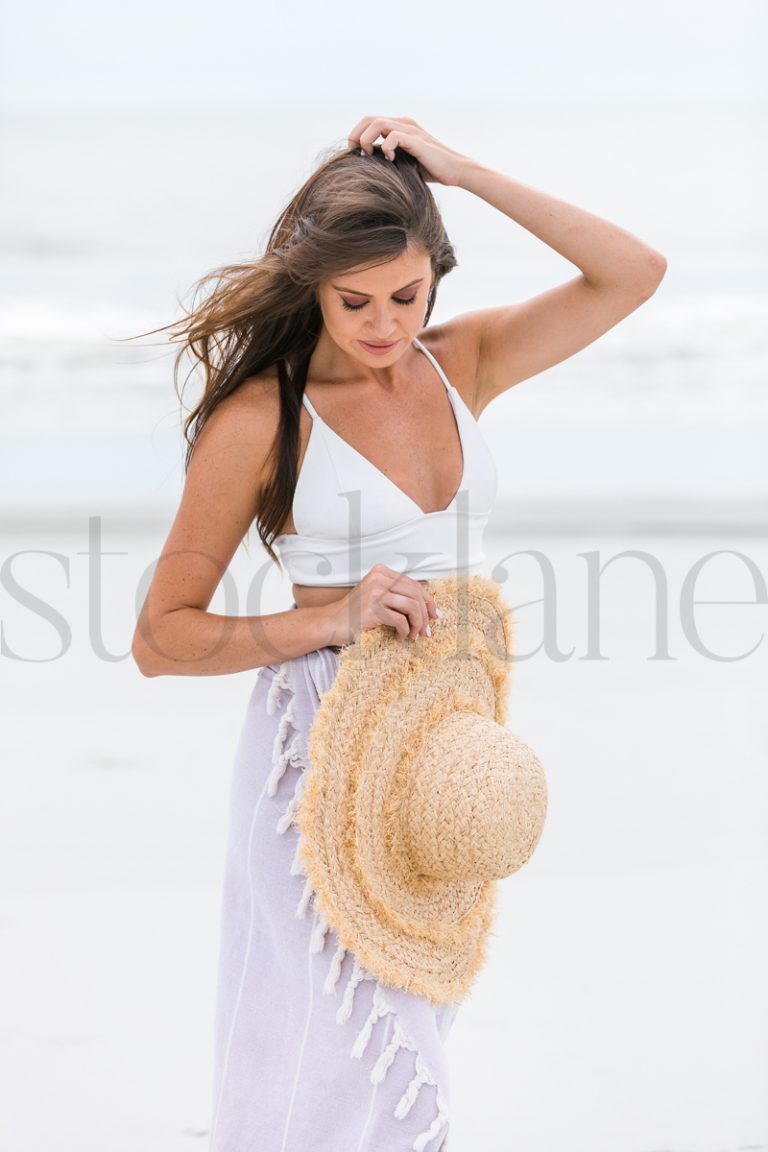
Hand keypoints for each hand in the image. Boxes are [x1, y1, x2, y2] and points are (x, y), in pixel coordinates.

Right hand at [320, 564, 439, 645]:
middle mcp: (379, 578)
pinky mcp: (373, 609)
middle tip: (427, 631)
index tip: (434, 616)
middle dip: (426, 615)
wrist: (331, 623)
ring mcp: (375, 593)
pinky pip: (400, 621)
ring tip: (414, 636)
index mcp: (381, 572)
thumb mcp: (376, 595)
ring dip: (417, 625)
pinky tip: (399, 638)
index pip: (414, 584)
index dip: (428, 601)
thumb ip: (397, 594)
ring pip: (412, 607)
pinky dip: (404, 632)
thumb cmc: (356, 613)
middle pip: (416, 595)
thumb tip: (429, 604)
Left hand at [346, 115, 473, 187]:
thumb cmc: (430, 170)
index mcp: (399, 126)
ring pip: (378, 123)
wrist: (455, 171)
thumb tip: (366, 164)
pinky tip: (390, 160)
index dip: (356, 134)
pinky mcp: (417, 140)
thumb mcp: (404, 161)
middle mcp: (404, 123)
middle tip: (354, 153)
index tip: (353, 152)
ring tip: (369, 155)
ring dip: (367, 139)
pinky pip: (393, 136)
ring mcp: (411, 130)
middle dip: (356, 135)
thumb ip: (388, 156)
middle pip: (369, 119)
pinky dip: (386, 147)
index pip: (370, 121)